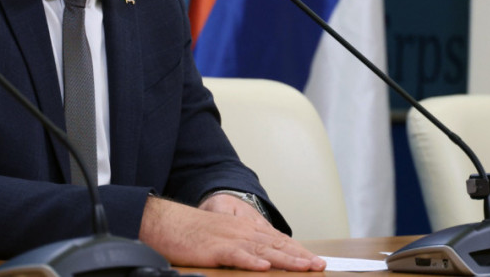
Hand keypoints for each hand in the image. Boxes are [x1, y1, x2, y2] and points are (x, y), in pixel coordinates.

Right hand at [139, 195, 325, 271]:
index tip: (314, 260)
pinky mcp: (216, 248)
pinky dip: (251, 262)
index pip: (277, 241)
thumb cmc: (193, 232)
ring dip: (285, 260)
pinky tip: (265, 268)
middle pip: (276, 245)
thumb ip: (242, 246)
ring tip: (304, 267)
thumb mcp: (223, 235)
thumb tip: (261, 260)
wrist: (170, 222)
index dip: (297, 251)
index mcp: (245, 229)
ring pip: (263, 250)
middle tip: (320, 265)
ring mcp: (230, 239)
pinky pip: (237, 255)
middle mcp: (242, 231)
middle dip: (300, 256)